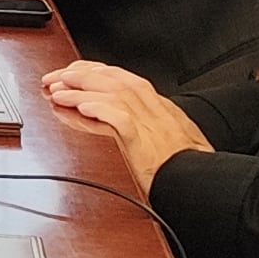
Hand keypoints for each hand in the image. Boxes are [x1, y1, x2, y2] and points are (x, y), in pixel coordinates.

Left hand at [40, 62, 211, 189]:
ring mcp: (152, 123)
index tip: (70, 72)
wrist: (205, 186)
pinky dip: (100, 110)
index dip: (93, 72)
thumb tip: (113, 120)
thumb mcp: (169, 141)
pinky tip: (82, 107)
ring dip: (81, 91)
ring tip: (57, 91)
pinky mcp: (147, 141)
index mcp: (161, 108)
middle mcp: (156, 110)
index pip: (121, 78)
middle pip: (114, 80)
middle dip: (80, 75)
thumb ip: (144, 128)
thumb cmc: (189, 170)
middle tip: (53, 78)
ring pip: (113, 94)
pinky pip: (120, 119)